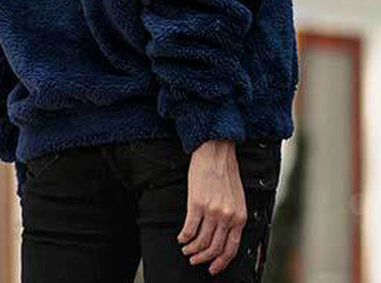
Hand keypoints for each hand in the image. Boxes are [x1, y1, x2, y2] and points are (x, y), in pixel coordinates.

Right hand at [176, 139, 246, 275]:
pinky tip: (181, 237)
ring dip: (191, 249)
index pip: (231, 249)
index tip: (212, 268)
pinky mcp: (197, 203)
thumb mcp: (237, 197)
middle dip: (203, 259)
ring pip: (201, 242)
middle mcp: (227, 217)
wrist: (216, 151)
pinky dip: (183, 237)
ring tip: (186, 249)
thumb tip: (224, 235)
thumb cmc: (226, 171)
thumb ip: (233, 216)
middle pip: (214, 248)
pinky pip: (189, 229)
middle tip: (195, 260)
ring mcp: (212, 211)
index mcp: (240, 216)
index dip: (220, 263)